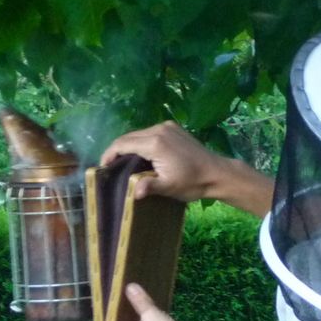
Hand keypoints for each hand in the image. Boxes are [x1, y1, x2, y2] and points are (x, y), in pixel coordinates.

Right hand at [100, 121, 225, 203]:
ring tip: (124, 163)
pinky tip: (141, 156)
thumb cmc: (193, 182)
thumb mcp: (169, 187)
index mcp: (155, 143)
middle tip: (111, 167)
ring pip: (139, 134)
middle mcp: (158, 129)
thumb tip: (134, 193)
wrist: (217, 173)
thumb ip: (149, 187)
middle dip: (117, 150)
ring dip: (129, 146)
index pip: (122, 144)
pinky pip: (150, 132)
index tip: (103, 167)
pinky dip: (142, 142)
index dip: (109, 154)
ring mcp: (166, 126)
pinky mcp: (173, 127)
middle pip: (129, 137)